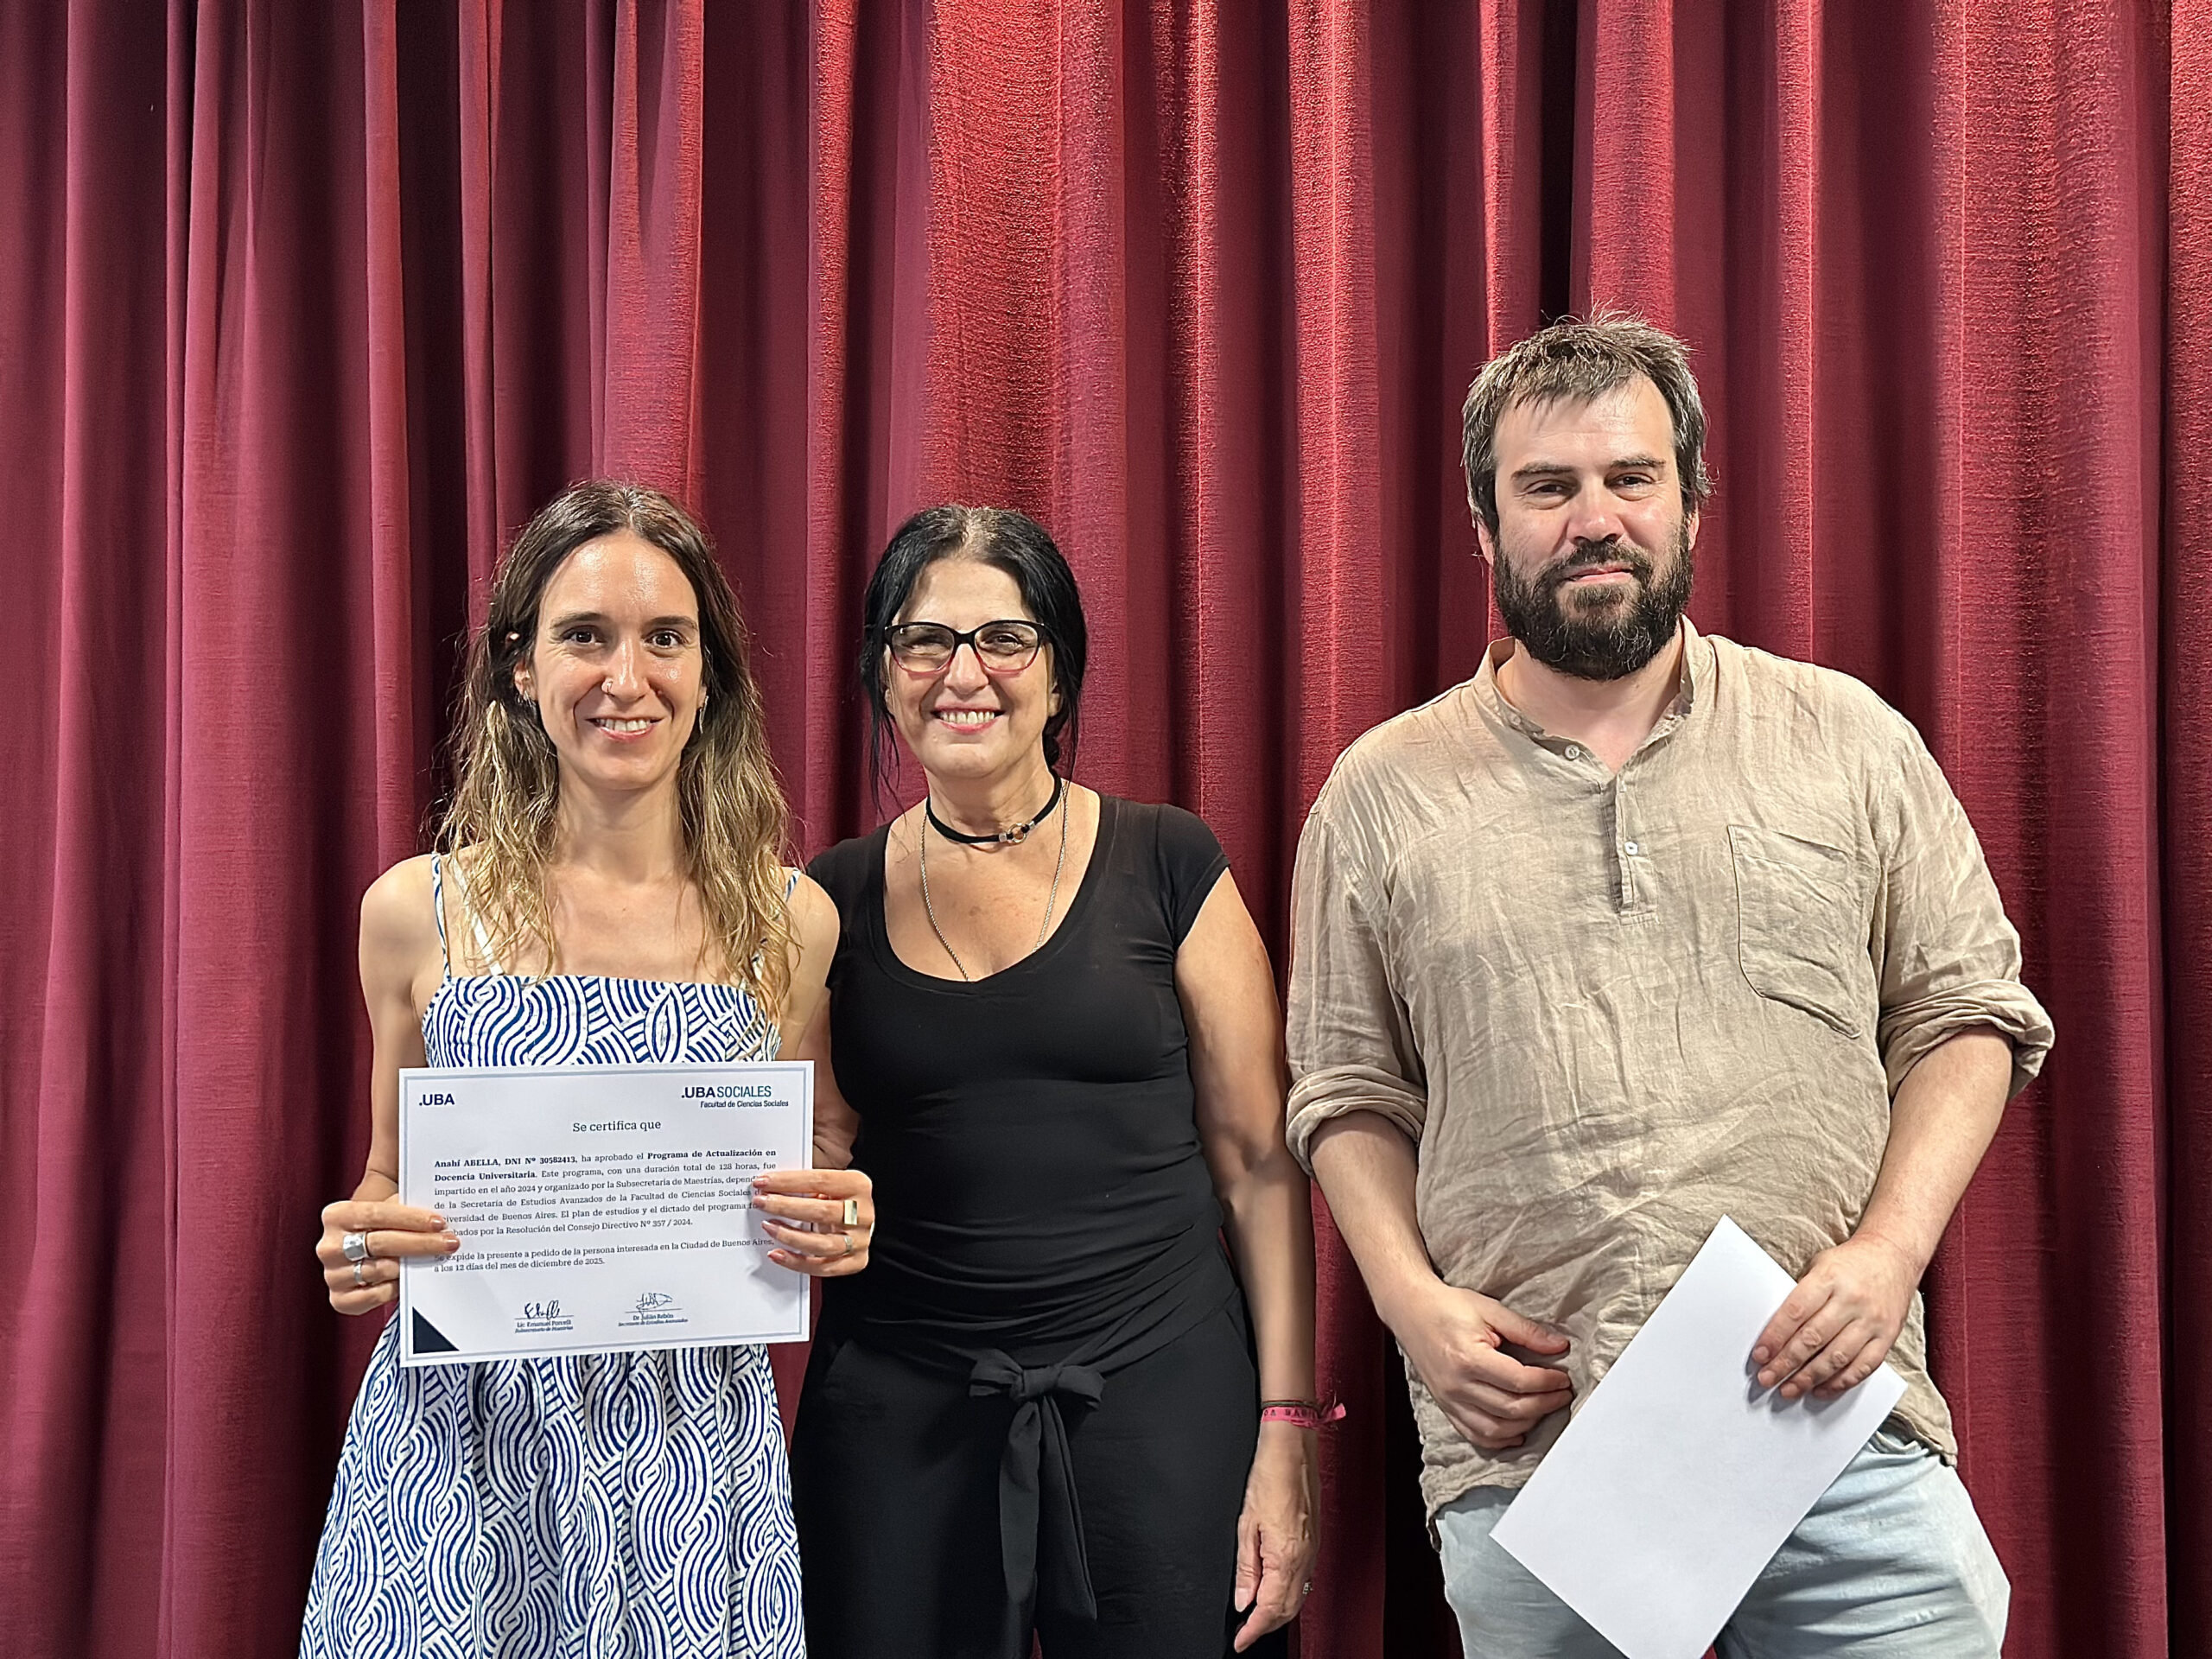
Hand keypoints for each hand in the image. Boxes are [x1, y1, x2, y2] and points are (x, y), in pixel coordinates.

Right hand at [316, 1198, 457, 1313]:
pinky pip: (372, 1297)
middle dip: (421, 1243)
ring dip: (412, 1266)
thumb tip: (435, 1215)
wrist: (363, 1247)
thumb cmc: (380, 1224)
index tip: (439, 1222)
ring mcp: (333, 1274)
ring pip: (380, 1270)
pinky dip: (393, 1290)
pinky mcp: (340, 1299)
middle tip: (450, 1242)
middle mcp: (330, 1246)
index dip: (410, 1218)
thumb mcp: (386, 1205)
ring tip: (436, 1260)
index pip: (377, 1213)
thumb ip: (403, 1203)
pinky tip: (411, 1281)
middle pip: (381, 1243)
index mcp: (336, 1215)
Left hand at [750, 1167, 874, 1276]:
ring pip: (822, 1244)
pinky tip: (777, 1253)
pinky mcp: (856, 1261)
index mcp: (858, 1185)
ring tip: (768, 1227)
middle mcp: (863, 1214)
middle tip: (761, 1203)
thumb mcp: (828, 1182)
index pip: (820, 1181)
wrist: (860, 1219)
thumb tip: (770, 1183)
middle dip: (785, 1206)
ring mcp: (860, 1240)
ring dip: (789, 1236)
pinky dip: (797, 1262)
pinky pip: (823, 1268)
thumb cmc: (839, 1198)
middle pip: (821, 1211)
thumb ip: (806, 1182)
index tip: (763, 1182)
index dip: (788, 1181)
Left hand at [1232, 1420, 1318, 1650]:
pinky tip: (1273, 1591)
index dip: (1253, 1630)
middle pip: (1286, 1609)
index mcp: (1287, 1556)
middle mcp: (1304, 1558)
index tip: (1240, 1641)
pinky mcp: (1314, 1541)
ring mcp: (1312, 1550)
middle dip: (1266, 1626)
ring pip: (1297, 1597)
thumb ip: (1246, 1567)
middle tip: (1244, 1633)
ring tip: (1255, 1618)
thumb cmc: (1269, 1475)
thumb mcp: (1246, 1523)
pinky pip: (1302, 1580)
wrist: (1293, 1448)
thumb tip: (1243, 1599)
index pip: (1269, 1609)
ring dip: (1277, 1612)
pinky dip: (1287, 1594)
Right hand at [1389, 1282, 1572, 1450]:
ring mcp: (1449, 1400)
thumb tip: (1559, 1346)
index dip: (1547, 1382)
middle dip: (1544, 1404)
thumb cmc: (1447, 1307)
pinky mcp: (1445, 1407)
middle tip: (1561, 1394)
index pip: (1519, 1381)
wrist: (1410, 1311)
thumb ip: (1526, 1330)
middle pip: (1511, 1409)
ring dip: (1526, 1423)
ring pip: (1496, 1429)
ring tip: (1543, 1408)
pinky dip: (1500, 1439)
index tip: (1562, 1378)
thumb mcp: (1489, 1309)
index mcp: (1469, 1358)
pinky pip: (1476, 1435)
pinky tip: (1517, 1430)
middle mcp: (1457, 1385)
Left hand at [1752, 1232, 1918, 1399]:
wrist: (1894, 1255)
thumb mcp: (1819, 1265)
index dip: (1775, 1336)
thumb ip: (1802, 1295)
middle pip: (1813, 1338)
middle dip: (1786, 1363)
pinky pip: (1864, 1366)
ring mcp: (1872, 1320)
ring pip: (1837, 1357)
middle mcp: (1851, 1300)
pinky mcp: (1888, 1336)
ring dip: (1809, 1378)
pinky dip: (1841, 1382)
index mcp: (1829, 1278)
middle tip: (1767, 1378)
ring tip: (1790, 1389)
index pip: (1796, 1312)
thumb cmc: (1850, 1263)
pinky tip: (1821, 1389)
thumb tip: (1776, 1331)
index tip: (1760, 1355)